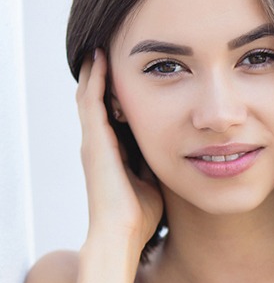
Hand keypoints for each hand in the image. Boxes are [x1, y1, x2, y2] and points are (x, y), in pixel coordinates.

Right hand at [76, 49, 163, 250]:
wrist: (124, 233)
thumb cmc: (141, 214)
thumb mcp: (152, 181)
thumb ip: (155, 164)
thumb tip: (174, 151)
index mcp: (112, 154)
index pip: (111, 116)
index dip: (117, 95)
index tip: (129, 76)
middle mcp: (98, 145)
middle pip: (97, 102)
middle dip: (103, 79)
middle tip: (109, 52)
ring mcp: (93, 143)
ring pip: (89, 97)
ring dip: (95, 73)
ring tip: (101, 49)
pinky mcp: (94, 143)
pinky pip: (91, 103)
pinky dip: (96, 80)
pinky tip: (101, 60)